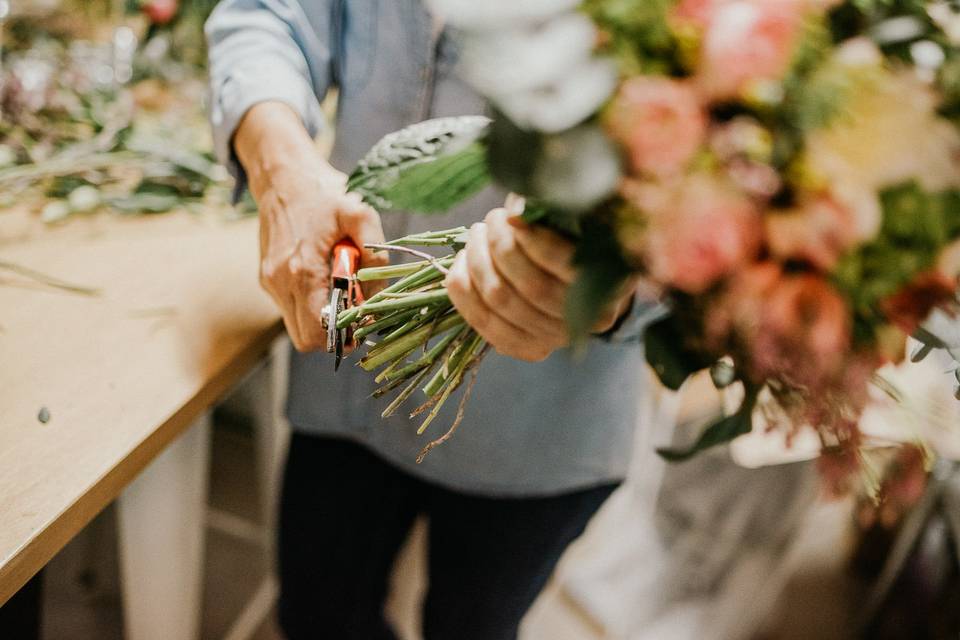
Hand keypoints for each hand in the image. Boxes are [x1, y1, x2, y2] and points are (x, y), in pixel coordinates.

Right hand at [235, 102, 387, 351]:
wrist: (283, 176)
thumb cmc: (324, 194)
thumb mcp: (360, 214)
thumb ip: (375, 252)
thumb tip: (379, 289)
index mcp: (302, 271)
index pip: (316, 333)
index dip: (343, 335)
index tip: (362, 319)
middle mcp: (279, 282)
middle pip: (305, 339)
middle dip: (333, 333)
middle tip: (355, 310)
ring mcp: (270, 282)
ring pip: (296, 326)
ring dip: (321, 318)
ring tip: (341, 289)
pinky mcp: (267, 278)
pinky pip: (290, 307)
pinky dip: (310, 304)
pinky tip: (326, 278)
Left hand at [445, 208, 635, 361]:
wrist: (576, 284)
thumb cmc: (575, 239)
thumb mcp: (577, 219)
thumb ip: (556, 210)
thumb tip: (519, 204)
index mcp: (611, 285)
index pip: (567, 267)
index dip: (535, 240)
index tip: (513, 215)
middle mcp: (585, 321)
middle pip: (532, 287)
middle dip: (502, 246)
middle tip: (492, 219)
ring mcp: (553, 339)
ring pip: (502, 302)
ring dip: (479, 261)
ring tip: (477, 234)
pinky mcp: (523, 348)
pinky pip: (483, 322)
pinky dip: (463, 290)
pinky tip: (460, 263)